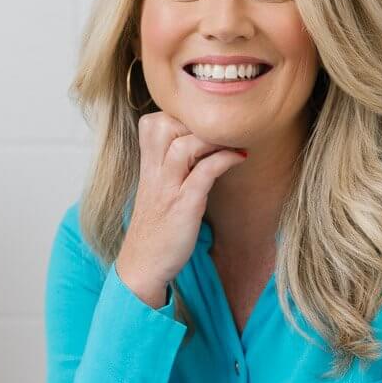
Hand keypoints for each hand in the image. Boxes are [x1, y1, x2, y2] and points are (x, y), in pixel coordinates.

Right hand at [116, 111, 246, 306]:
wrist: (142, 266)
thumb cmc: (155, 229)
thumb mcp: (157, 191)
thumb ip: (170, 167)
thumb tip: (200, 148)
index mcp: (147, 166)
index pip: (153, 122)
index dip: (178, 116)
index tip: (201, 125)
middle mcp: (154, 172)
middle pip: (165, 124)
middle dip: (194, 120)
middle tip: (219, 130)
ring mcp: (168, 188)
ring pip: (185, 144)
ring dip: (213, 138)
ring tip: (233, 141)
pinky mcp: (184, 206)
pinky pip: (204, 172)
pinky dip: (224, 159)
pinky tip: (239, 158)